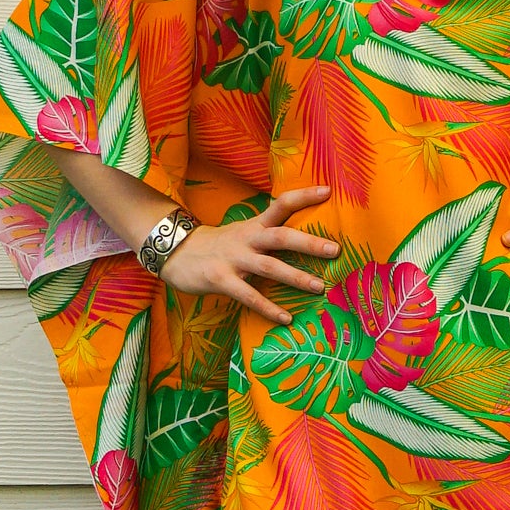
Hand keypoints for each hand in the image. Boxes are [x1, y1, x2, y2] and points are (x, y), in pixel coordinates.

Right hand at [160, 185, 338, 325]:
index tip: (328, 190)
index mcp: (254, 225)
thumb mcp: (244, 233)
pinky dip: (268, 308)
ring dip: (296, 277)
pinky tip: (286, 318)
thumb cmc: (218, 246)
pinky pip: (248, 296)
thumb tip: (305, 241)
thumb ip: (269, 234)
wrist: (174, 252)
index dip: (304, 196)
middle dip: (308, 243)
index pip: (282, 204)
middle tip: (335, 250)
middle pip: (281, 236)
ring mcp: (234, 259)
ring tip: (319, 287)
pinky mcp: (221, 279)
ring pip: (269, 267)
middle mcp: (247, 239)